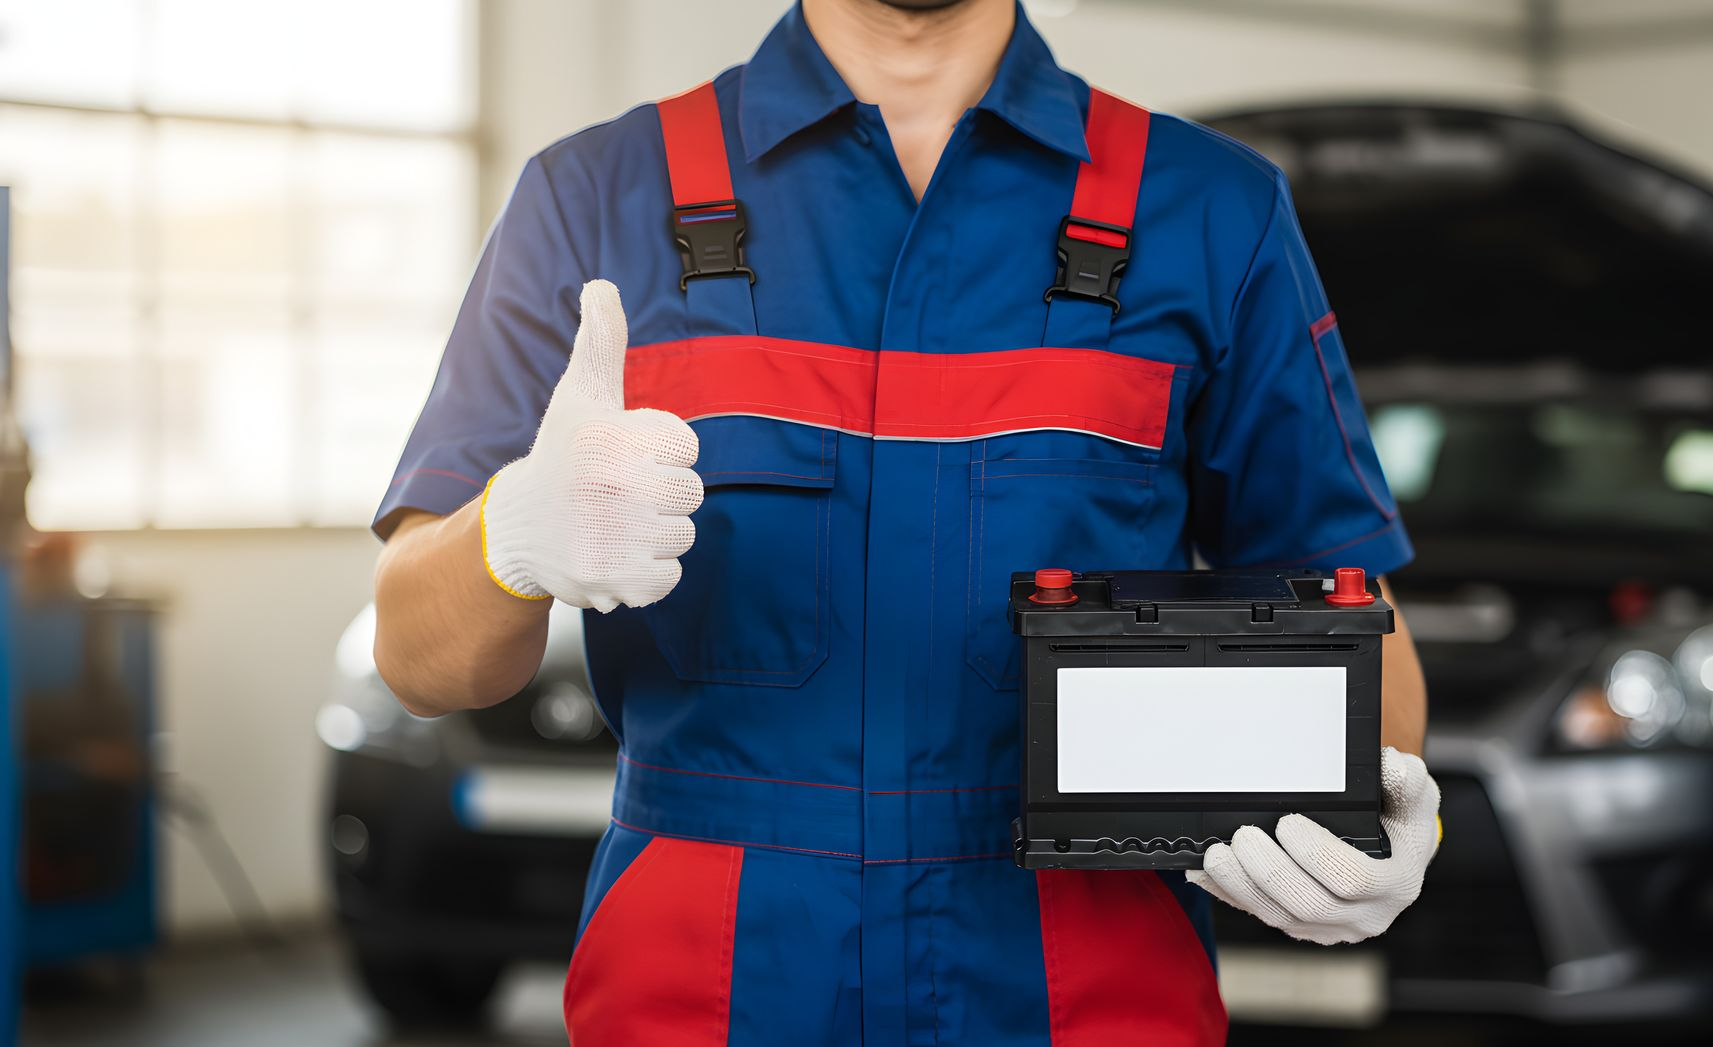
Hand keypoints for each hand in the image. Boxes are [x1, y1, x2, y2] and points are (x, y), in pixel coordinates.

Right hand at [480, 280, 701, 610]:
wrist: (519, 529)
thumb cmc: (564, 454)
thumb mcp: (581, 395)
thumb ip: (601, 341)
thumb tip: (601, 285)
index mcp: (612, 438)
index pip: (688, 448)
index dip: (662, 451)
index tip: (624, 455)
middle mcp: (614, 487)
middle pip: (691, 494)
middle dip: (661, 493)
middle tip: (616, 494)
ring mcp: (616, 539)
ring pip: (683, 535)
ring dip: (656, 533)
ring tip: (613, 523)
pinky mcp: (618, 583)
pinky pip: (671, 576)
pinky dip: (650, 571)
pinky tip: (615, 553)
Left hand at [1186, 747, 1439, 944]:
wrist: (1393, 857)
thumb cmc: (1398, 822)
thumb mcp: (1412, 798)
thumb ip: (1406, 780)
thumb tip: (1389, 765)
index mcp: (1396, 885)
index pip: (1352, 879)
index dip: (1316, 854)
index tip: (1288, 823)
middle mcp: (1365, 915)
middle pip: (1309, 904)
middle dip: (1270, 871)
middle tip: (1243, 836)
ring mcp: (1331, 927)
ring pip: (1279, 917)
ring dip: (1243, 886)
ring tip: (1217, 856)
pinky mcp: (1302, 928)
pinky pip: (1259, 915)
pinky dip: (1229, 895)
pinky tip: (1204, 874)